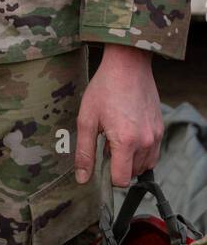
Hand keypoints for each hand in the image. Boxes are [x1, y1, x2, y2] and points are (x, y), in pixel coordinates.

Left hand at [75, 45, 163, 187]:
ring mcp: (155, 136)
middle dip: (118, 164)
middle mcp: (145, 142)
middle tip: (107, 141)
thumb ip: (85, 152)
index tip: (100, 159)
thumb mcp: (87, 119)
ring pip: (143, 165)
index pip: (121, 180)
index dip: (108, 175)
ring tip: (118, 136)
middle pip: (132, 173)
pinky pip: (153, 154)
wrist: (128, 65)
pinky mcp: (161, 129)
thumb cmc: (105, 88)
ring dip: (130, 159)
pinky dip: (141, 152)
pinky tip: (129, 134)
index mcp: (126, 141)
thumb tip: (83, 179)